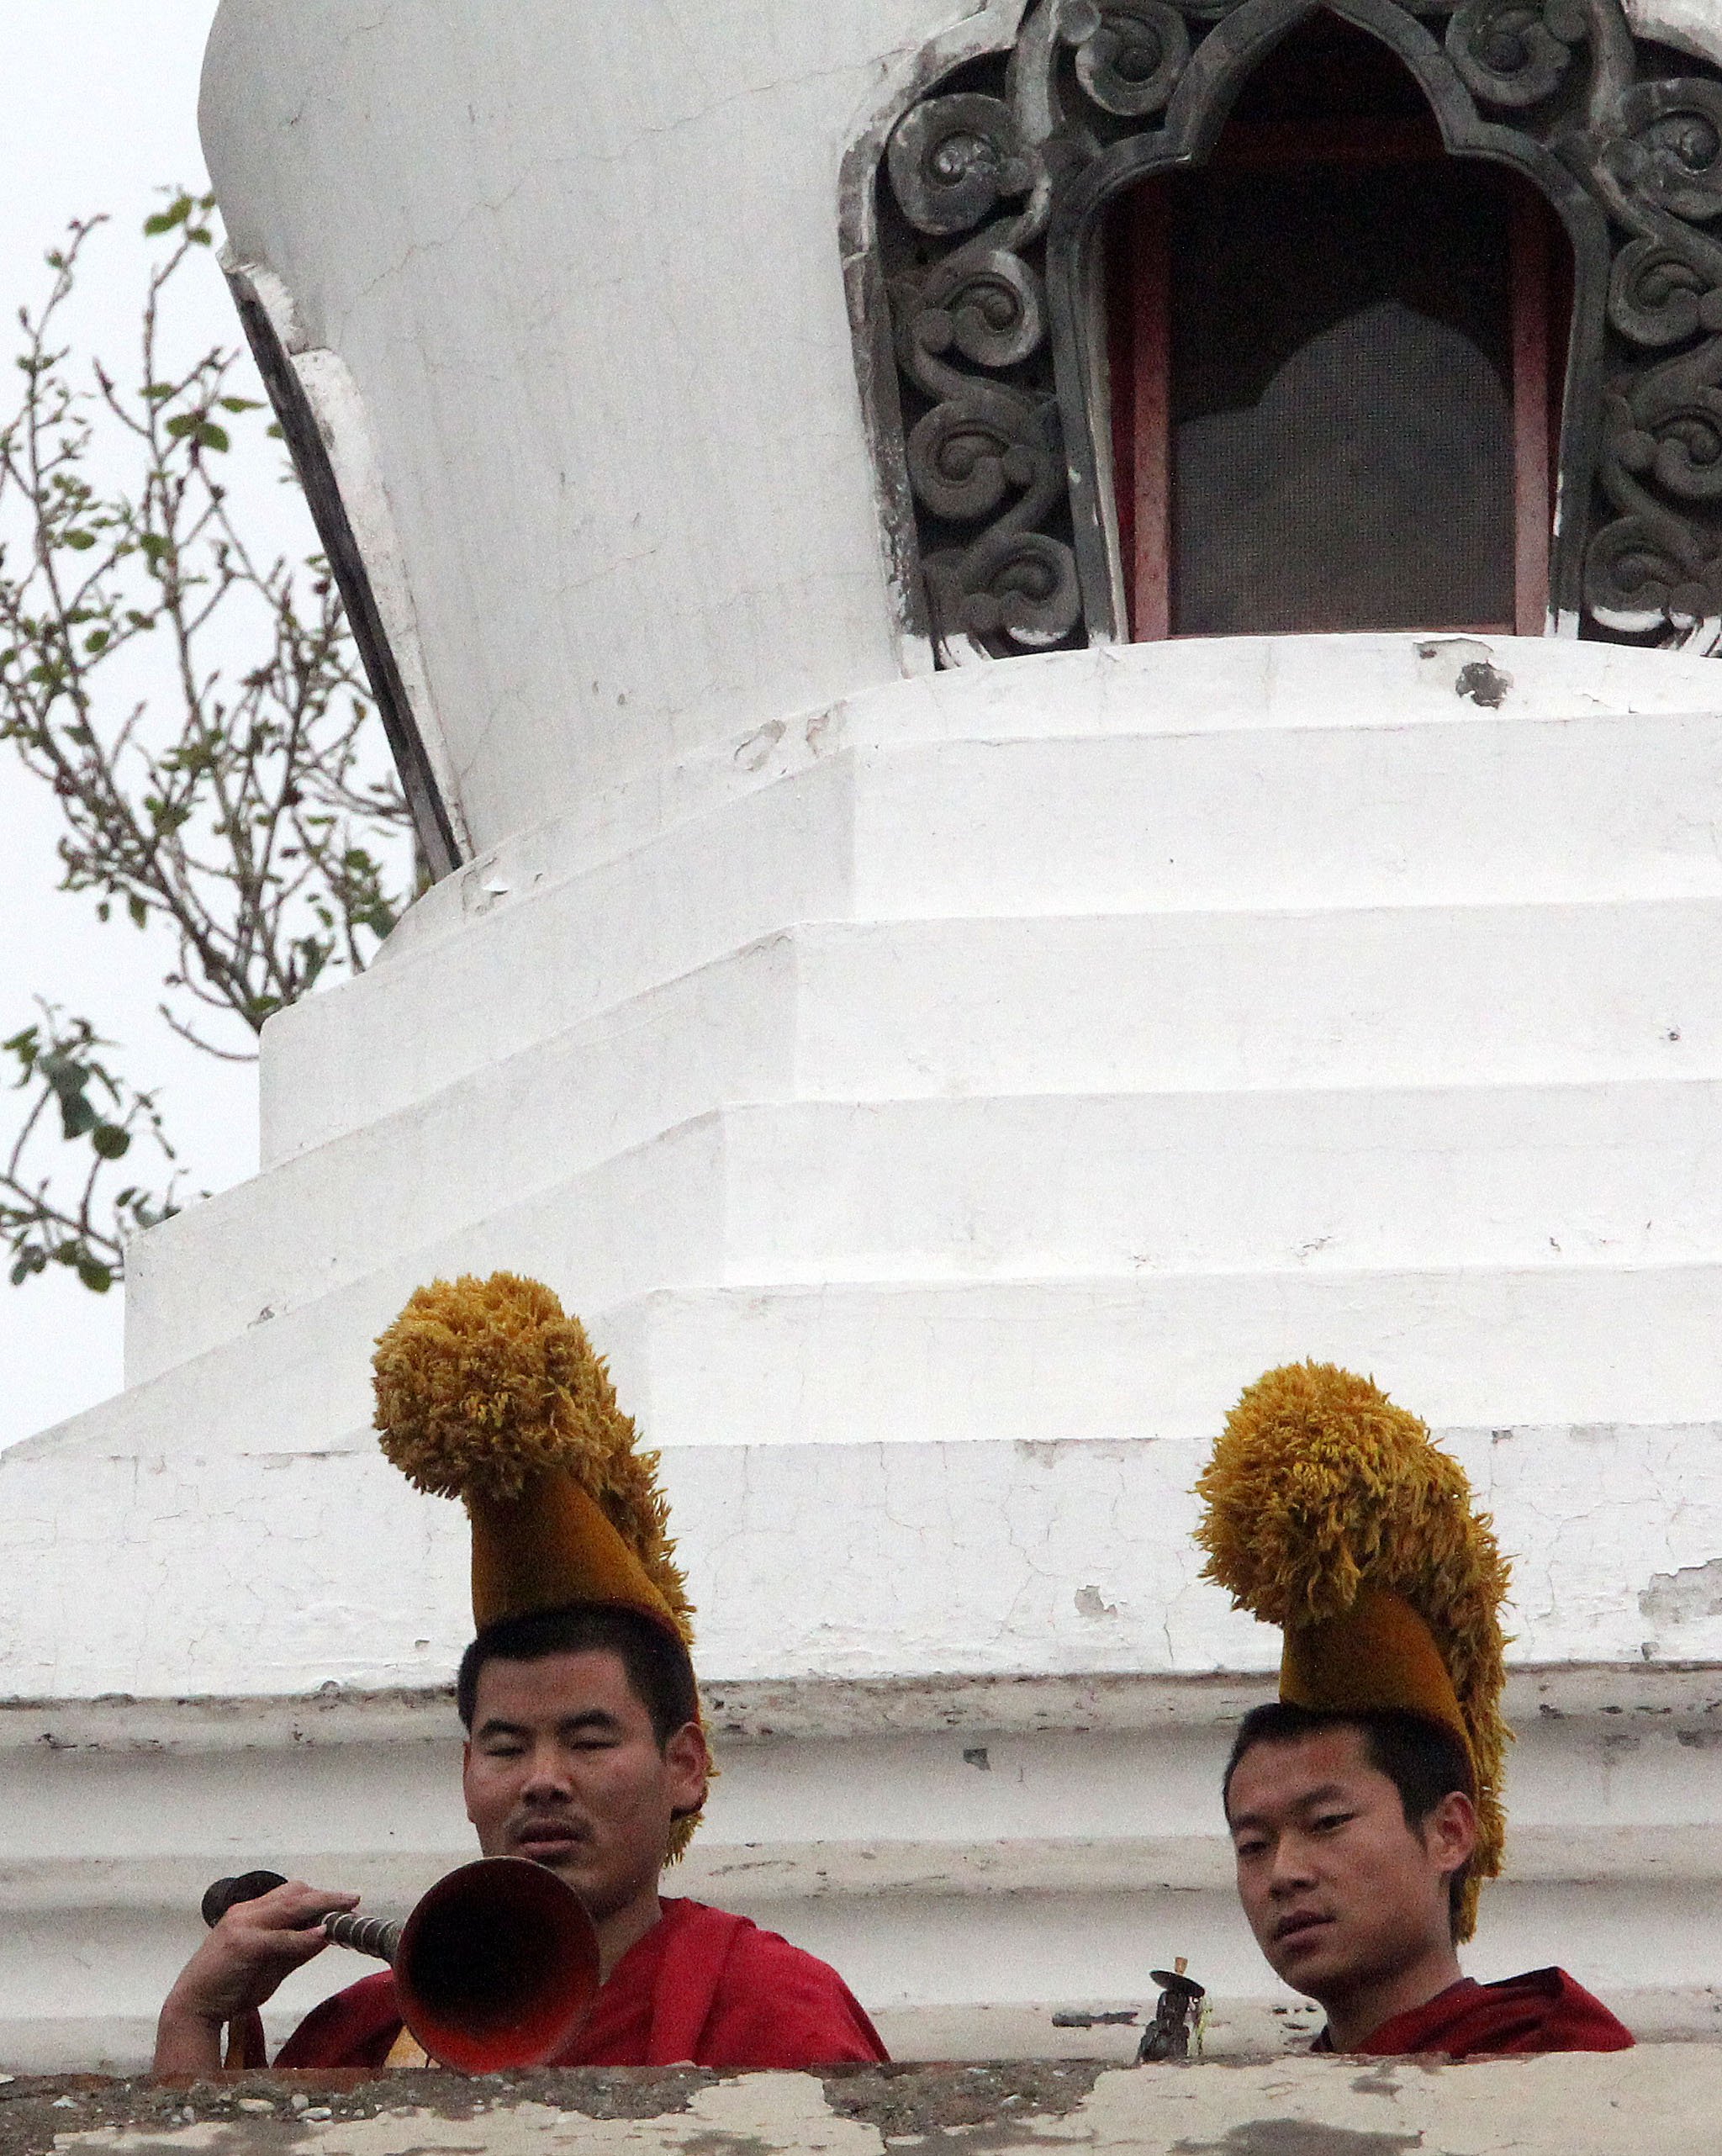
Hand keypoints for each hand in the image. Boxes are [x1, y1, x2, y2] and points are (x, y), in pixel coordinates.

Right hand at [153, 1878, 358, 2072]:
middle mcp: (246, 1912)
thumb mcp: (269, 1966)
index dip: (320, 1897)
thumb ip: (296, 1950)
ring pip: (290, 1905)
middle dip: (327, 1896)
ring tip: (346, 1910)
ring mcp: (243, 1925)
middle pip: (295, 1893)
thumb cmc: (231, 1988)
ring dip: (322, 1905)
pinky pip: (280, 1937)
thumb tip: (327, 1936)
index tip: (344, 1904)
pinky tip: (322, 1935)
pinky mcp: (243, 1944)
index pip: (291, 1894)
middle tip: (353, 1901)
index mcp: (250, 1912)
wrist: (193, 2009)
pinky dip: (303, 1936)